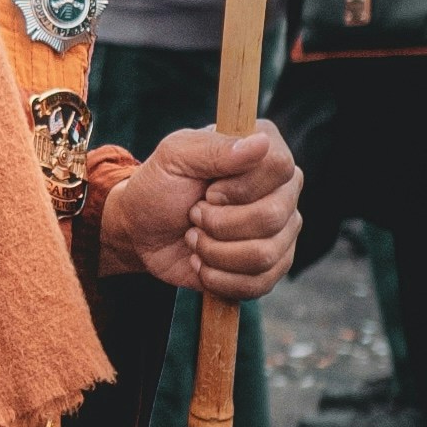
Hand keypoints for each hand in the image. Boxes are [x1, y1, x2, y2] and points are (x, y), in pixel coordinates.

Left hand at [98, 118, 300, 296]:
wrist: (142, 231)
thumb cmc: (160, 187)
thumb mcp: (175, 156)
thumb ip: (215, 147)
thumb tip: (260, 143)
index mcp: (265, 149)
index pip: (279, 168)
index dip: (238, 188)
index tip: (207, 192)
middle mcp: (283, 189)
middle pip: (273, 216)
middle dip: (219, 224)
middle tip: (195, 215)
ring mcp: (282, 229)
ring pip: (264, 255)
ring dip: (215, 252)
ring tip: (196, 238)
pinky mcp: (272, 265)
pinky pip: (259, 284)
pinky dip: (218, 278)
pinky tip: (202, 263)